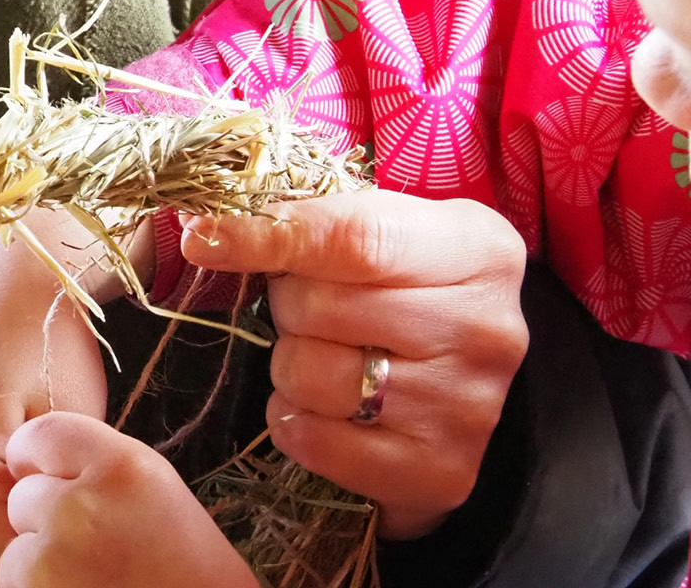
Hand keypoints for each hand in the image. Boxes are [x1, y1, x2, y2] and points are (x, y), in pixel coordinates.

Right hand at [0, 210, 108, 578]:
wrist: (4, 271)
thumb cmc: (47, 336)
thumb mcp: (69, 429)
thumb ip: (57, 505)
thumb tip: (56, 550)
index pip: (12, 563)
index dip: (59, 560)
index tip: (92, 543)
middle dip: (34, 541)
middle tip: (80, 511)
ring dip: (11, 519)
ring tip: (50, 474)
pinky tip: (20, 458)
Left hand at [0, 412, 256, 587]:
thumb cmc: (191, 570)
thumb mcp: (157, 492)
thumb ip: (99, 468)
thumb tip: (40, 466)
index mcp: (123, 467)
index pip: (41, 434)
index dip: (38, 462)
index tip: (48, 479)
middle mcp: (84, 504)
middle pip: (23, 495)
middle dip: (42, 521)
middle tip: (92, 547)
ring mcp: (56, 555)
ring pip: (15, 546)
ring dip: (38, 564)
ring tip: (92, 578)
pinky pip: (16, 581)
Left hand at [182, 191, 527, 538]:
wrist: (463, 384)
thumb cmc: (411, 289)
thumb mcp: (388, 230)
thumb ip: (316, 219)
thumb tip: (208, 230)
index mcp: (478, 248)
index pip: (354, 238)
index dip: (269, 235)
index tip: (203, 237)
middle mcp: (487, 328)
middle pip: (321, 307)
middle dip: (288, 304)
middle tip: (309, 308)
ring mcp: (468, 407)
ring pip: (310, 376)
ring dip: (290, 365)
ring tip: (325, 356)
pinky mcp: (440, 472)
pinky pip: (314, 441)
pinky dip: (296, 423)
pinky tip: (325, 408)